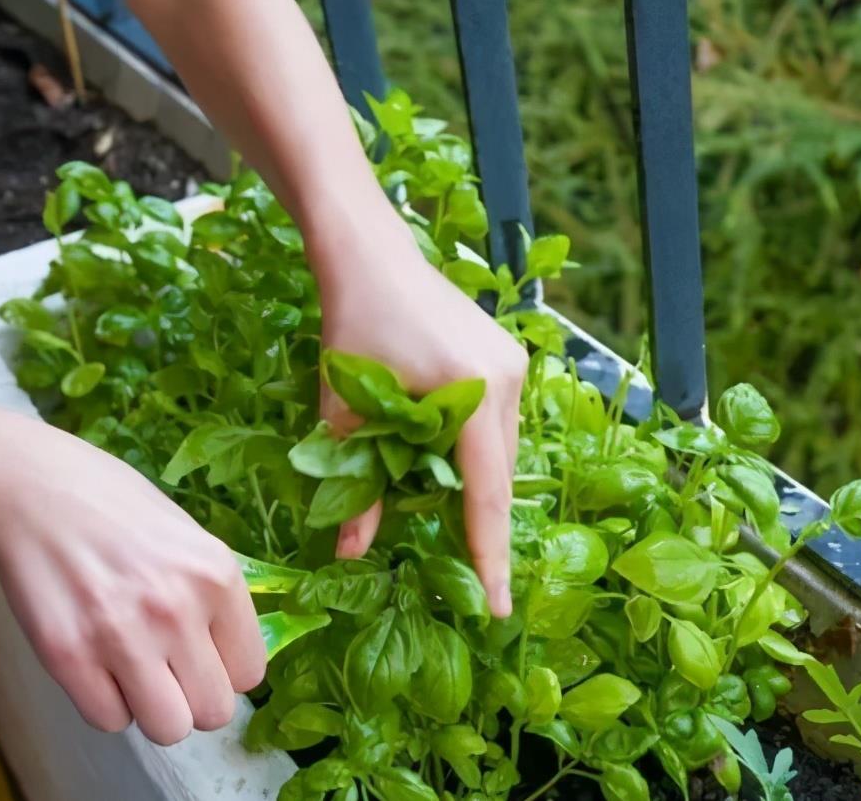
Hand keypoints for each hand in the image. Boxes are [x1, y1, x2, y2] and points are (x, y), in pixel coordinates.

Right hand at [0, 410, 265, 745]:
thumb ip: (213, 596)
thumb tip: (231, 657)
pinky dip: (104, 701)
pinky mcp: (68, 656)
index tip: (201, 655)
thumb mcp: (186, 536)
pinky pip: (109, 721)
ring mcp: (121, 636)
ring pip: (167, 729)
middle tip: (166, 669)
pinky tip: (94, 662)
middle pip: (214, 712)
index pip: (250, 673)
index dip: (224, 670)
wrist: (28, 487)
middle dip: (191, 697)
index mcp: (215, 575)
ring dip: (150, 708)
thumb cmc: (110, 505)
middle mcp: (176, 609)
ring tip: (130, 668)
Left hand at [306, 205, 527, 618]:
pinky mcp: (507, 356)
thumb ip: (356, 483)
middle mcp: (507, 379)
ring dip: (477, 487)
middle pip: (499, 475)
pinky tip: (451, 469)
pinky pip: (499, 424)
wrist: (369, 253)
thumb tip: (350, 552)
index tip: (498, 607)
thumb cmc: (351, 324)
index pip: (486, 494)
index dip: (489, 555)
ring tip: (453, 526)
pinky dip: (477, 455)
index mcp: (472, 392)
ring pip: (501, 451)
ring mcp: (513, 364)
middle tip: (473, 582)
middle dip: (483, 526)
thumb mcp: (346, 409)